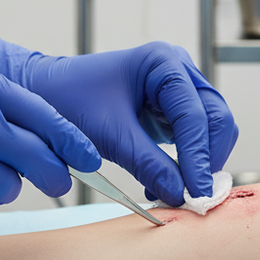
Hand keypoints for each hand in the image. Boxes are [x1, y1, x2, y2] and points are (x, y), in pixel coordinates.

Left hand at [0, 33, 237, 205]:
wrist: (44, 95)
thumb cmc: (69, 100)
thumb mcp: (109, 135)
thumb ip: (148, 164)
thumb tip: (182, 195)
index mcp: (162, 63)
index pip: (195, 114)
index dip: (199, 157)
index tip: (196, 194)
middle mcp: (177, 71)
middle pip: (215, 118)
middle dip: (207, 159)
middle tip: (195, 197)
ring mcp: (176, 91)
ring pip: (210, 130)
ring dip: (198, 164)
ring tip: (176, 193)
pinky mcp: (169, 112)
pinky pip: (191, 139)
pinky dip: (185, 164)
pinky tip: (162, 184)